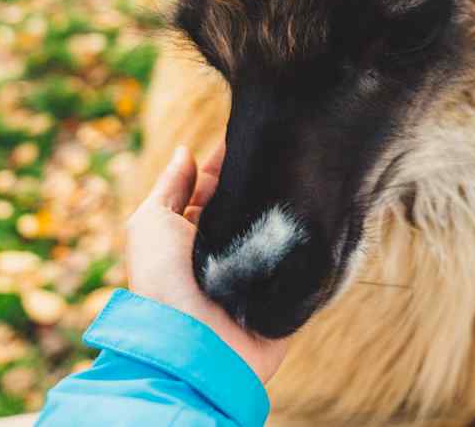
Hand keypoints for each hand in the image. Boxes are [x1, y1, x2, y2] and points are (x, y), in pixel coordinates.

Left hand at [125, 144, 289, 383]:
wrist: (192, 345)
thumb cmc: (162, 283)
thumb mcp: (150, 224)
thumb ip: (170, 187)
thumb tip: (186, 151)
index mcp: (193, 233)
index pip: (215, 187)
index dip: (228, 159)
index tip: (249, 129)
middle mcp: (225, 250)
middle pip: (247, 202)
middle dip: (262, 175)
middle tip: (285, 141)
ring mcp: (257, 272)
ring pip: (278, 227)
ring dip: (289, 202)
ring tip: (308, 165)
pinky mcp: (285, 293)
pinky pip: (304, 259)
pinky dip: (312, 237)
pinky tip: (325, 204)